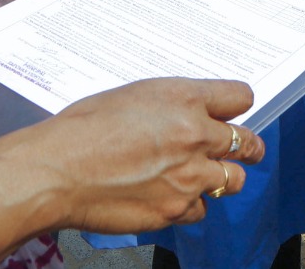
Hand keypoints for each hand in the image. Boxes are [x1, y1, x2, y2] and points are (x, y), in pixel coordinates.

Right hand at [0, 78, 266, 234]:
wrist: (57, 171)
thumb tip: (192, 111)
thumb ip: (172, 104)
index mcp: (184, 98)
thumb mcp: (133, 96)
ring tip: (204, 176)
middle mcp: (195, 135)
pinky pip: (200, 209)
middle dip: (246, 147)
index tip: (236, 112)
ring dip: (221, 178)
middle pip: (247, 143)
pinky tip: (169, 195)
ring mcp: (189, 176)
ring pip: (232, 181)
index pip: (240, 96)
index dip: (238, 105)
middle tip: (244, 150)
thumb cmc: (83, 128)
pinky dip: (189, 204)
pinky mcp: (175, 209)